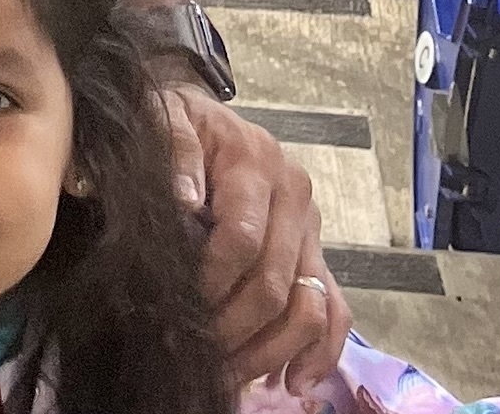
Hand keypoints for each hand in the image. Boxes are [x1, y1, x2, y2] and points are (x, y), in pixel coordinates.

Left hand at [163, 87, 347, 390]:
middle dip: (235, 327)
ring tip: (233, 376)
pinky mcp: (316, 253)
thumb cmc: (178, 122)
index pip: (243, 238)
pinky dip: (319, 353)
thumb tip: (186, 200)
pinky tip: (292, 383)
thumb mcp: (165, 118)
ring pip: (310, 306)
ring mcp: (311, 229)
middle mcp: (295, 196)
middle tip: (198, 353)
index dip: (213, 282)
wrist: (202, 115)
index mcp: (258, 162)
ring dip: (272, 351)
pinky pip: (334, 311)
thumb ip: (175, 151)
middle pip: (276, 282)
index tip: (181, 308)